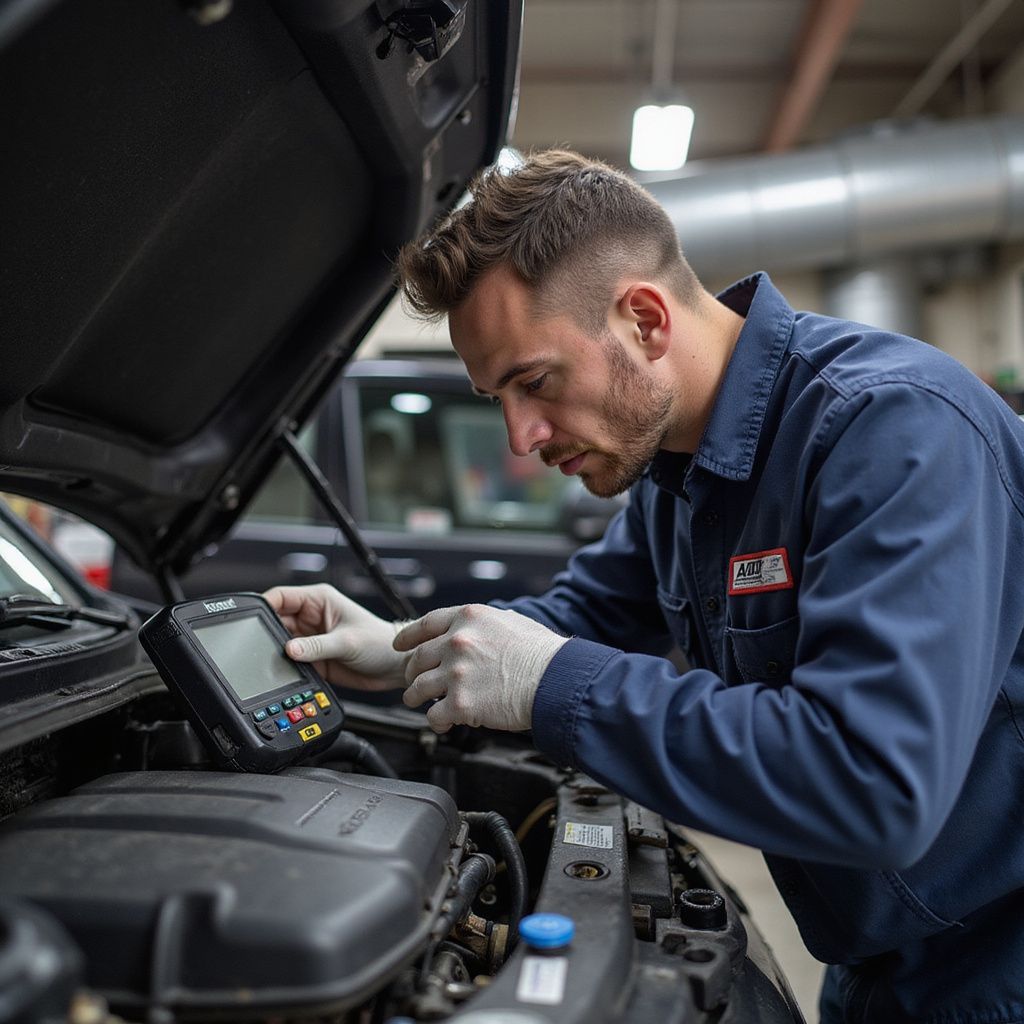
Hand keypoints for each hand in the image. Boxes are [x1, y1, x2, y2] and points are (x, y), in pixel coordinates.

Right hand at [263, 584, 407, 689]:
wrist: (395, 667)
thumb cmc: (380, 642)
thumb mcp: (347, 641)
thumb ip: (317, 646)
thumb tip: (289, 649)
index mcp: (318, 600)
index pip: (281, 597)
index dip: (263, 606)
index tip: (249, 620)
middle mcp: (311, 617)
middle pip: (275, 622)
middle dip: (265, 635)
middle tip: (259, 649)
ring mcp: (310, 639)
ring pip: (279, 644)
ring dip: (275, 654)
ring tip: (272, 664)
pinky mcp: (312, 659)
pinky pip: (290, 663)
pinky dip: (285, 669)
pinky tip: (284, 674)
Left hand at [394, 604, 568, 732]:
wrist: (556, 680)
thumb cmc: (543, 654)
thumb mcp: (511, 622)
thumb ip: (484, 625)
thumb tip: (475, 631)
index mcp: (468, 619)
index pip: (425, 625)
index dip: (408, 637)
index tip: (400, 645)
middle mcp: (457, 643)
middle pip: (418, 659)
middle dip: (413, 672)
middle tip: (414, 681)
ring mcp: (456, 674)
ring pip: (418, 688)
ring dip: (416, 697)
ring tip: (419, 702)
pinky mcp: (460, 704)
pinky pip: (433, 715)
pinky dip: (436, 721)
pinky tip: (443, 722)